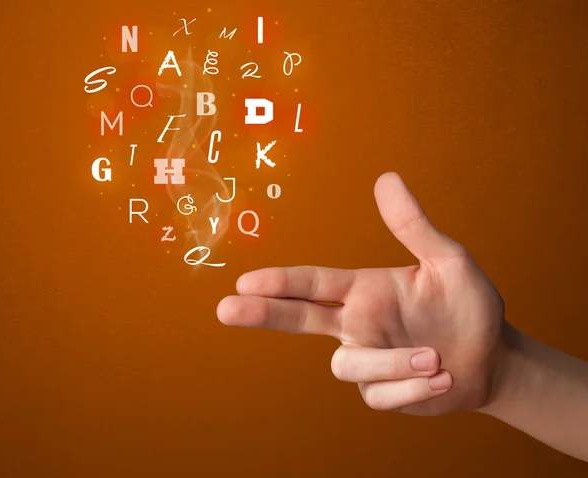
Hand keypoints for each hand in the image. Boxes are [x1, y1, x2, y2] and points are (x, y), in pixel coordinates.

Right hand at [217, 173, 505, 415]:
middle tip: (225, 310)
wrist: (493, 359)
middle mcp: (357, 324)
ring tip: (436, 358)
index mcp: (365, 291)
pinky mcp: (382, 393)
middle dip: (263, 313)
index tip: (245, 281)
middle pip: (298, 319)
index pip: (313, 284)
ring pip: (348, 366)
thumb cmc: (469, 306)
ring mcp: (367, 360)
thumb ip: (413, 226)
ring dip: (391, 362)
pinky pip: (381, 395)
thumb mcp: (447, 261)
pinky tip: (442, 378)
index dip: (280, 282)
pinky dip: (411, 387)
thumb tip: (386, 178)